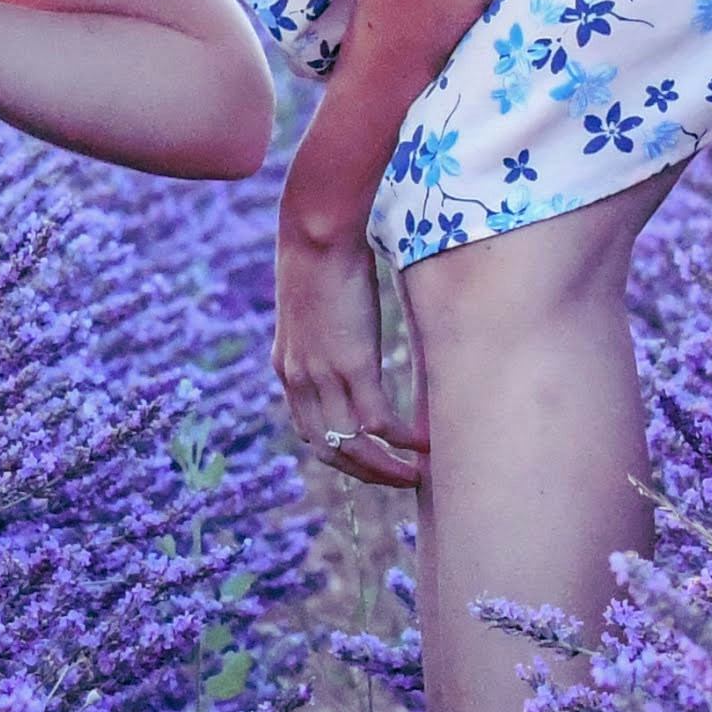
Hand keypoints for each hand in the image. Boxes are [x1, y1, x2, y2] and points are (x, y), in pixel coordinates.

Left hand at [273, 221, 423, 488]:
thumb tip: (354, 332)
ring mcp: (323, 376)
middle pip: (329, 450)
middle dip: (364, 473)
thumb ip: (330, 329)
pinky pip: (378, 422)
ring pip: (353, 445)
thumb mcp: (318, 304)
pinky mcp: (351, 364)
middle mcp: (299, 380)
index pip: (310, 430)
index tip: (369, 461)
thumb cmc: (323, 254)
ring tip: (416, 475)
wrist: (317, 231)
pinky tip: (423, 445)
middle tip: (397, 481)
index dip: (340, 453)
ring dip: (386, 469)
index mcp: (288, 368)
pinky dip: (402, 442)